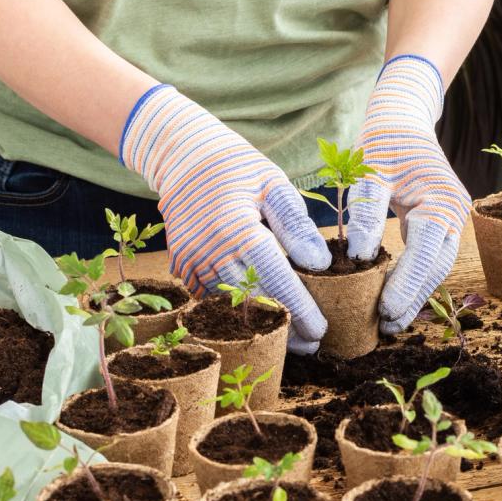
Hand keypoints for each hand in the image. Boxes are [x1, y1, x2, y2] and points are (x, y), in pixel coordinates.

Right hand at [121, 85, 330, 353]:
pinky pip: (210, 298)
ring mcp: (190, 261)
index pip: (275, 279)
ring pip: (229, 306)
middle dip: (282, 327)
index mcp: (236, 228)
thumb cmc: (238, 167)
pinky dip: (235, 310)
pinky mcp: (181, 266)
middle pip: (252, 301)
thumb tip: (320, 265)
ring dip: (259, 324)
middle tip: (310, 344)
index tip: (320, 330)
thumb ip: (297, 225)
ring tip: (290, 338)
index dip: (298, 308)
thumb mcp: (273, 183)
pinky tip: (258, 319)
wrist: (183, 156)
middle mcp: (208, 250)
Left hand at [347, 55, 470, 334]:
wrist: (403, 117)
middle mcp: (455, 213)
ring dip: (415, 295)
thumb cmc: (384, 139)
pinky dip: (414, 279)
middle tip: (386, 327)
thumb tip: (360, 257)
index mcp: (442, 200)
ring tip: (389, 323)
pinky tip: (395, 299)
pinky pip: (430, 257)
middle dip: (413, 298)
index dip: (407, 285)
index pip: (426, 252)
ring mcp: (452, 219)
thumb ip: (365, 210)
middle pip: (436, 266)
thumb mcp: (369, 168)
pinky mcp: (440, 222)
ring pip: (436, 266)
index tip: (385, 311)